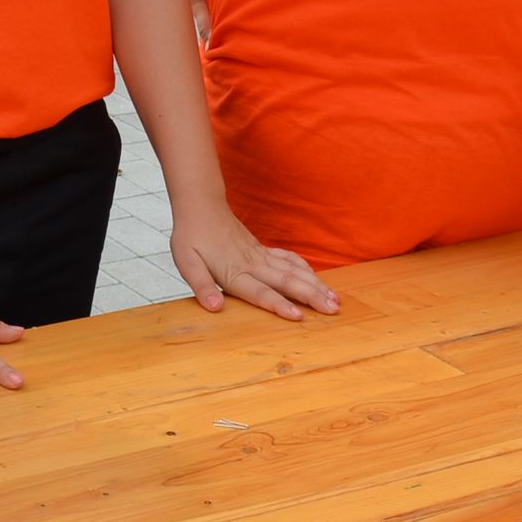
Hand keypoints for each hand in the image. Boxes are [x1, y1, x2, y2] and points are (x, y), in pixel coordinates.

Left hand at [168, 203, 338, 319]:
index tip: (298, 316)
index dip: (278, 305)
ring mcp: (261, 256)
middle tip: (333, 310)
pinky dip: (305, 268)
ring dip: (315, 285)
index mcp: (233, 272)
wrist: (201, 205)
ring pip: (293, 271)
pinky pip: (289, 259)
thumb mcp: (186, 263)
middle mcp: (252, 264)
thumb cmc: (191, 236)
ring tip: (334, 299)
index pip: (259, 292)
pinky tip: (317, 278)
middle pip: (286, 282)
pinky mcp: (263, 249)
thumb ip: (201, 286)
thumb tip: (214, 307)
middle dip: (311, 296)